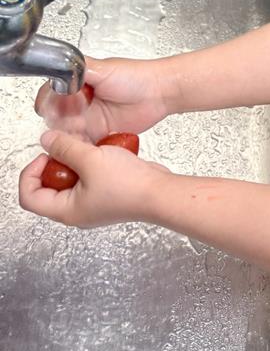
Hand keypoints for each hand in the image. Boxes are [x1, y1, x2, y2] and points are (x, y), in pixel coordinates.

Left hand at [19, 130, 169, 227]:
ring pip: (70, 179)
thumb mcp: (91, 159)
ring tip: (88, 147)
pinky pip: (89, 176)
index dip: (31, 173)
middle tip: (66, 148)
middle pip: (48, 187)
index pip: (29, 196)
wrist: (159, 192)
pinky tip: (104, 150)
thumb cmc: (129, 185)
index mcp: (66, 210)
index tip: (46, 155)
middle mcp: (76, 210)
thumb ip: (65, 148)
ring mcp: (92, 202)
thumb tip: (47, 140)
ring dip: (76, 160)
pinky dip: (92, 162)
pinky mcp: (106, 193)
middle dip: (55, 164)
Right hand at [35, 57, 173, 141]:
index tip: (51, 106)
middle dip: (57, 120)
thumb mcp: (104, 69)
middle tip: (66, 121)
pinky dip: (78, 146)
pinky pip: (82, 143)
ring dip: (66, 135)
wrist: (160, 92)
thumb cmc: (136, 76)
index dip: (49, 101)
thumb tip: (60, 73)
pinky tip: (80, 144)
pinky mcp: (99, 133)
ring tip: (74, 133)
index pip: (53, 92)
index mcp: (79, 82)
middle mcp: (82, 101)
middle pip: (57, 114)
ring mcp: (90, 118)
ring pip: (67, 131)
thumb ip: (80, 70)